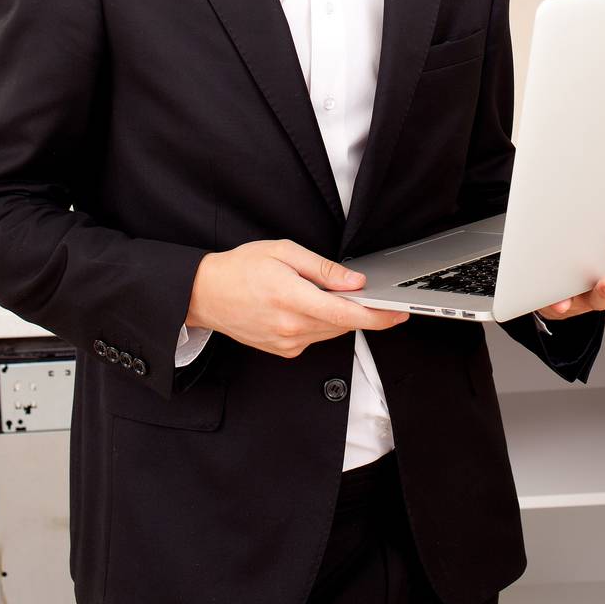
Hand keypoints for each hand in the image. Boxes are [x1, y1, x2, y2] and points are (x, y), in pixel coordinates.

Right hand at [185, 239, 408, 357]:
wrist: (205, 294)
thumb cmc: (240, 268)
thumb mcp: (284, 252)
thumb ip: (323, 269)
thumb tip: (356, 281)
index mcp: (293, 299)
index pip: (347, 313)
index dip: (378, 315)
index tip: (399, 312)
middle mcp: (291, 327)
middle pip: (344, 323)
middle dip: (360, 309)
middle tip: (362, 290)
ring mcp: (287, 343)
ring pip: (331, 331)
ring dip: (338, 315)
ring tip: (322, 292)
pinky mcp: (283, 351)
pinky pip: (315, 337)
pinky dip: (320, 322)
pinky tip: (304, 306)